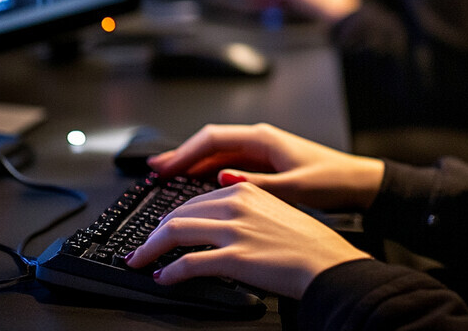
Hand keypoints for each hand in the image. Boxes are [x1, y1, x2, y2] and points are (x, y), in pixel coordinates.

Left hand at [125, 181, 370, 298]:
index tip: (160, 229)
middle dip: (154, 232)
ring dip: (151, 249)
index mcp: (245, 189)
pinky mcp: (234, 257)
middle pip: (180, 212)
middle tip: (142, 248)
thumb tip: (215, 223)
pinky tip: (165, 278)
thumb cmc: (306, 242)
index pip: (196, 199)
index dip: (172, 216)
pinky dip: (170, 271)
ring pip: (176, 231)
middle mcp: (236, 203)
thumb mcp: (272, 211)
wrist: (326, 262)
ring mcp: (234, 229)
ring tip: (141, 261)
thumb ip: (243, 210)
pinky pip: (190, 263)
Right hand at [148, 123, 385, 211]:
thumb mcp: (294, 187)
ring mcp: (261, 151)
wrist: (356, 183)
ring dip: (192, 163)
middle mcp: (259, 140)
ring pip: (217, 153)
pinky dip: (208, 172)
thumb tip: (223, 177)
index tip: (163, 167)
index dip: (185, 152)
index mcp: (263, 138)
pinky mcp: (265, 164)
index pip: (213, 139)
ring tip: (166, 176)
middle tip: (154, 170)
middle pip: (210, 143)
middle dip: (181, 155)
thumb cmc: (331, 180)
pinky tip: (197, 183)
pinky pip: (229, 164)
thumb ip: (258, 184)